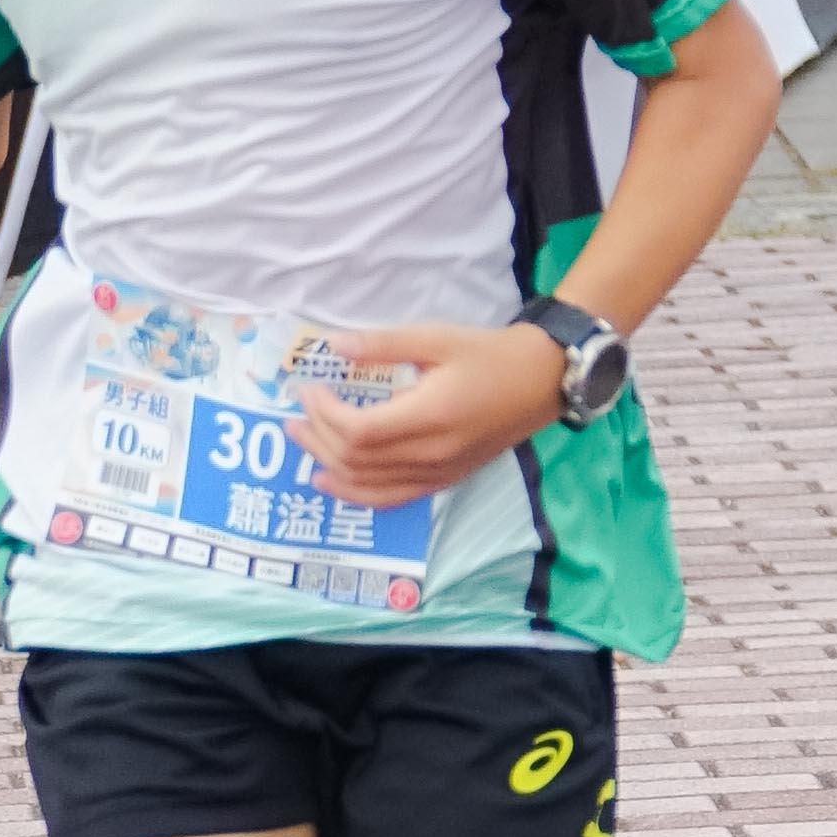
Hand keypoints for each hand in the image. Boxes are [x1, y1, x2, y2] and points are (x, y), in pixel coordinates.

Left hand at [295, 319, 569, 507]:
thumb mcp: (437, 338)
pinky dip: (355, 493)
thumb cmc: (488, 354)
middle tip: (296, 412)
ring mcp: (438, 474)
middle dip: (318, 437)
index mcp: (431, 416)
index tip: (311, 389)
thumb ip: (384, 344)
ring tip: (302, 441)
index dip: (325, 414)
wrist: (540, 382)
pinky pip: (389, 498)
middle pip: (357, 461)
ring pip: (368, 486)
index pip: (360, 432)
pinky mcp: (443, 481)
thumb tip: (334, 347)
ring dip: (328, 466)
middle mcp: (432, 454)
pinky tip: (331, 481)